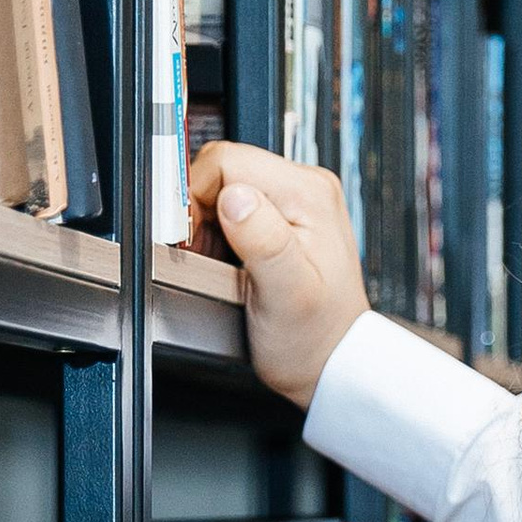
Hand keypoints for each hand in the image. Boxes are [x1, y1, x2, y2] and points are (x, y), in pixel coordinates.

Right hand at [186, 141, 369, 404]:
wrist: (332, 360)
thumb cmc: (315, 337)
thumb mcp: (287, 294)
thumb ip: (263, 241)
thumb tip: (235, 198)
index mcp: (307, 194)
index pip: (225, 161)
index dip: (195, 197)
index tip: (190, 238)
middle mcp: (305, 187)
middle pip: (223, 169)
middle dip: (200, 212)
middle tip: (206, 257)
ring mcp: (295, 200)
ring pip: (224, 188)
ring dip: (208, 225)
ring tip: (222, 265)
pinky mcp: (283, 217)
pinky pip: (234, 208)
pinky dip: (220, 233)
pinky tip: (231, 262)